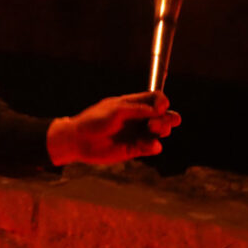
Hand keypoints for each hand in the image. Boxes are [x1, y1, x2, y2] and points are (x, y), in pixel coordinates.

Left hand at [47, 91, 180, 165]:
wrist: (79, 141)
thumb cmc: (94, 120)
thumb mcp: (115, 111)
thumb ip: (137, 110)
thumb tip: (159, 110)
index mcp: (132, 104)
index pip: (155, 98)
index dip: (162, 101)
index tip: (160, 107)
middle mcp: (138, 118)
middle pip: (163, 115)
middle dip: (168, 118)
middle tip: (156, 123)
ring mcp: (137, 133)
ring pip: (161, 131)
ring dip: (162, 130)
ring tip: (152, 130)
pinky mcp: (135, 149)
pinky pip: (152, 147)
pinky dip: (153, 146)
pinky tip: (146, 145)